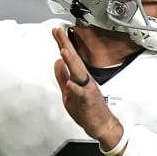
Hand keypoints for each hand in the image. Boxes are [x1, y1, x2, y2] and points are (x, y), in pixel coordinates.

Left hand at [51, 26, 122, 149]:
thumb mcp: (68, 91)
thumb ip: (62, 76)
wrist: (100, 124)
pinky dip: (76, 88)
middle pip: (74, 59)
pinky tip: (70, 83)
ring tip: (63, 51)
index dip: (62, 44)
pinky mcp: (88, 100)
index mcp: (79, 77)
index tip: (56, 31)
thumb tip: (57, 62)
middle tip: (59, 32)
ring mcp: (87, 89)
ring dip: (71, 62)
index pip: (69, 57)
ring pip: (78, 73)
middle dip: (66, 45)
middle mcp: (84, 80)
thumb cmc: (87, 109)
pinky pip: (82, 93)